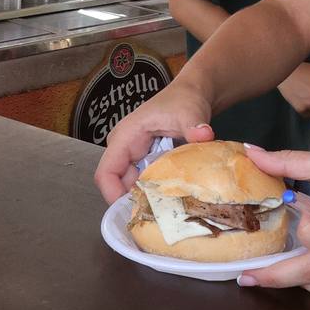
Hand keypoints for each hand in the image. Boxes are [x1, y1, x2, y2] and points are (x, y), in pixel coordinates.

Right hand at [94, 82, 214, 202]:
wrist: (193, 94)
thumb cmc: (184, 99)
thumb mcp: (190, 112)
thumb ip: (195, 125)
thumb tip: (204, 135)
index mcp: (125, 137)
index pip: (106, 174)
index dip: (114, 196)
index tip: (137, 211)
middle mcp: (124, 149)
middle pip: (118, 186)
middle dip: (136, 202)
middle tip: (161, 215)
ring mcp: (134, 157)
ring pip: (132, 187)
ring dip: (148, 199)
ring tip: (170, 210)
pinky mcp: (145, 162)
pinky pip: (144, 183)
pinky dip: (157, 192)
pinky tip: (174, 199)